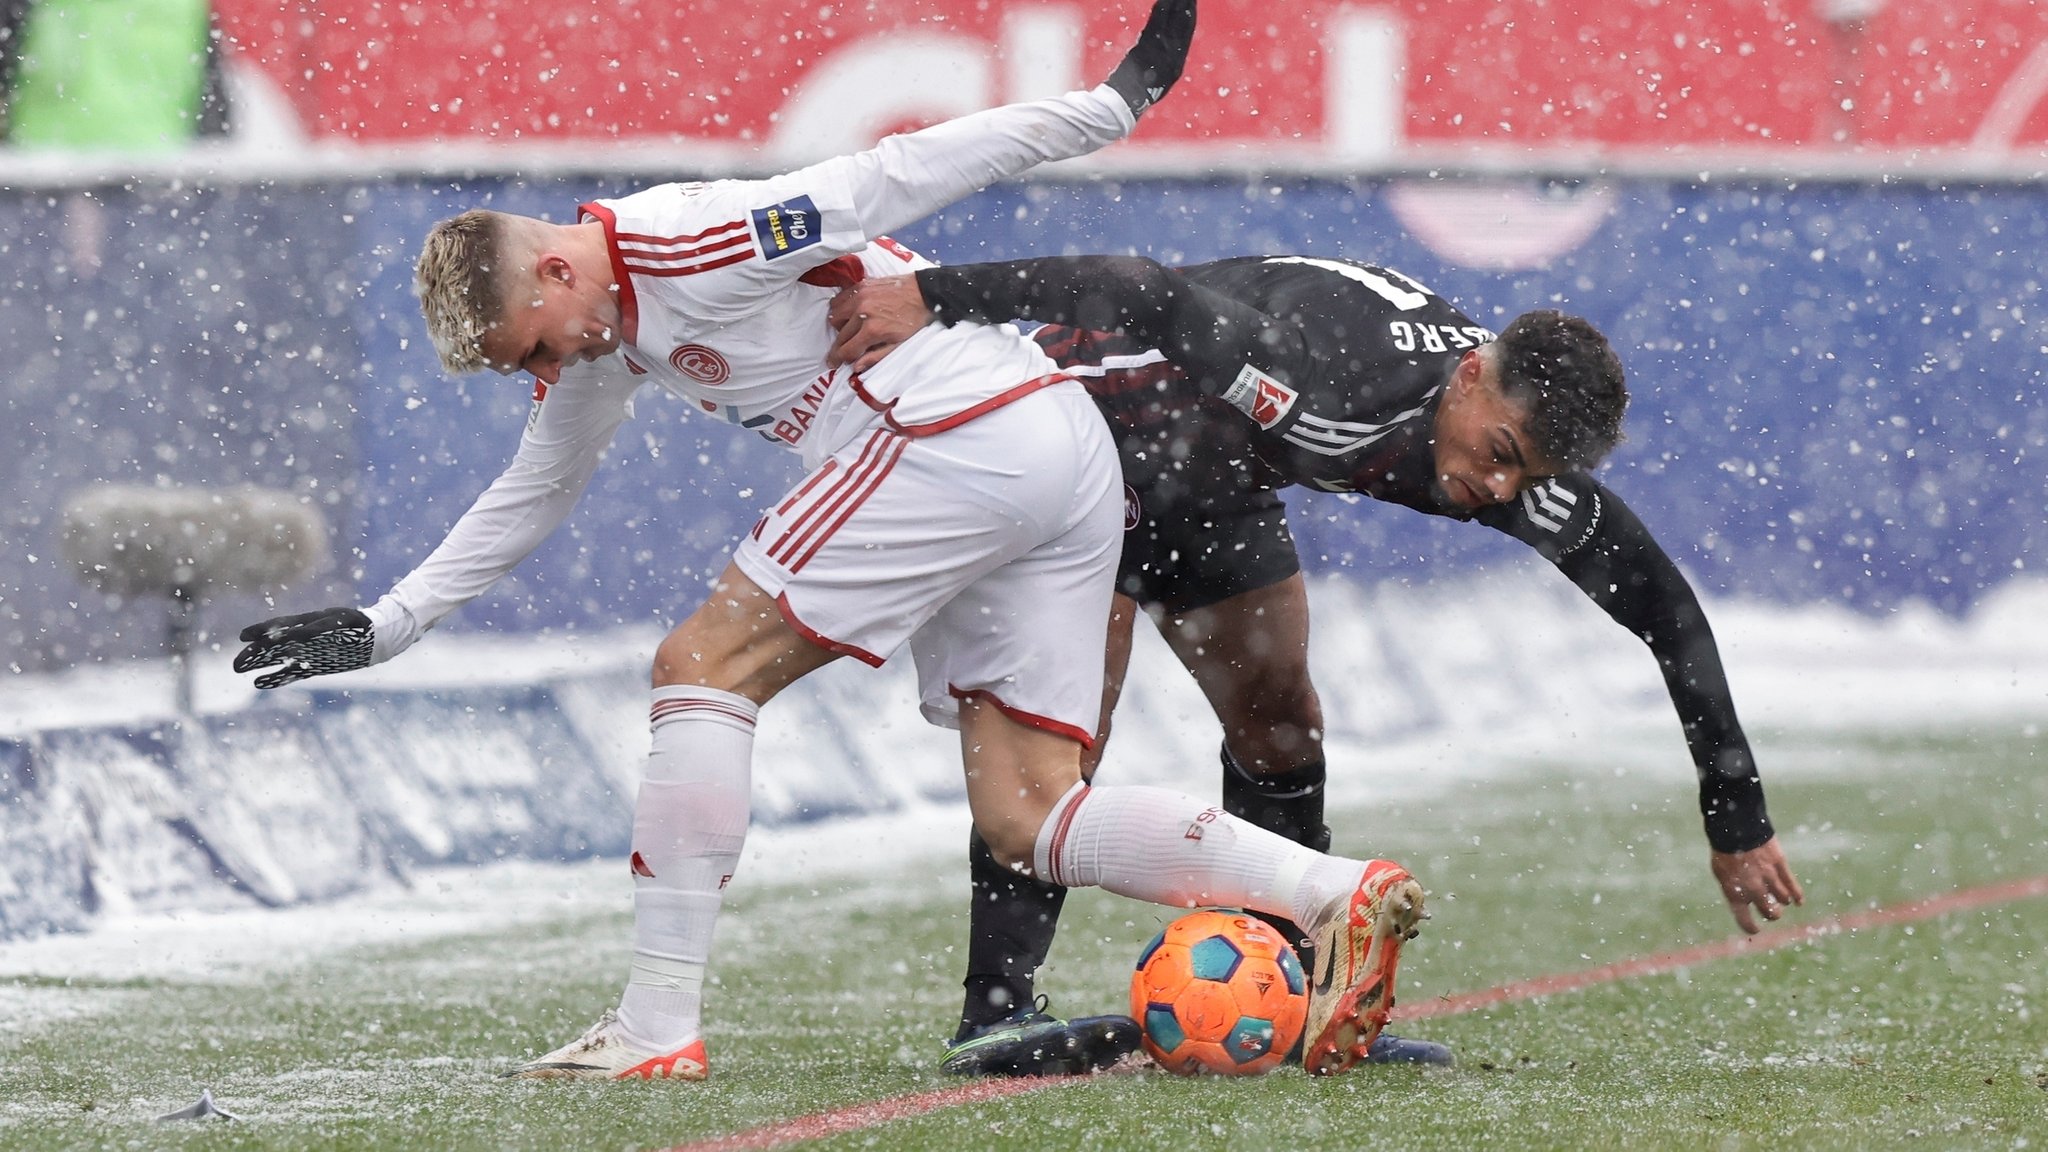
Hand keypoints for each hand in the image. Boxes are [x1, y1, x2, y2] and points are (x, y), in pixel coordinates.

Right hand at [233, 606, 374, 688]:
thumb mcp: (336, 622)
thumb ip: (314, 629)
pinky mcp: (313, 667)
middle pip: (273, 645)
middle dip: (254, 653)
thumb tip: (290, 636)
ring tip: (239, 669)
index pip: (278, 626)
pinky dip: (276, 678)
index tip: (243, 636)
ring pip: (277, 659)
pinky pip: (291, 674)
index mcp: (305, 622)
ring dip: (259, 665)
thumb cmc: (356, 625)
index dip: (261, 630)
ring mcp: (306, 653)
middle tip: (235, 663)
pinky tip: (259, 682)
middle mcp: (302, 638)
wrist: (374, 639)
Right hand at [827, 276, 933, 371]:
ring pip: (834, 316)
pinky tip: (849, 314)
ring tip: (848, 330)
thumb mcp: (898, 344)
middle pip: (839, 335)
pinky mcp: (861, 285)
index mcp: (873, 329)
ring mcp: (860, 297)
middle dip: (838, 346)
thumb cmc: (913, 320)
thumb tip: (856, 367)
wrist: (923, 293)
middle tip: (840, 351)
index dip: (838, 359)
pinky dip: (840, 308)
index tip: (834, 363)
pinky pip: (839, 299)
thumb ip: (876, 356)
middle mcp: (862, 312)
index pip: (846, 349)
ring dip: (839, 326)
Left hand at [1105, 0, 1197, 117]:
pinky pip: (1156, 24)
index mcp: (1177, 65)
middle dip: (1187, 6)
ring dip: (1176, 4)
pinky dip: (1161, 10)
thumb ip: (1163, 61)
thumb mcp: (1157, 78)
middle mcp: (1173, 56)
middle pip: (1183, 24)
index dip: (1190, 16)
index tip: (1192, 2)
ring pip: (1171, 21)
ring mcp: (1160, 50)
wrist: (1126, 99)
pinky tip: (1164, 0)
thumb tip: (1164, 44)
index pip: (1187, 33)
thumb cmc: (1138, 91)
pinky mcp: (1147, 46)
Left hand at [1709, 836, 1804, 933]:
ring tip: (1781, 899)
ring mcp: (1768, 877)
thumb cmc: (1725, 851)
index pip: (1745, 919)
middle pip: (1770, 912)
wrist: (1735, 827)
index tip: (1756, 930)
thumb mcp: (1721, 873)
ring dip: (1782, 900)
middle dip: (1773, 914)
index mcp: (1734, 892)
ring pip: (1782, 899)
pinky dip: (1797, 895)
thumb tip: (1744, 903)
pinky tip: (1798, 901)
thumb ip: (1734, 890)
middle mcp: (1752, 888)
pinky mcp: (1779, 865)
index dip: (1751, 927)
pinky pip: (1792, 885)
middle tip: (1773, 912)